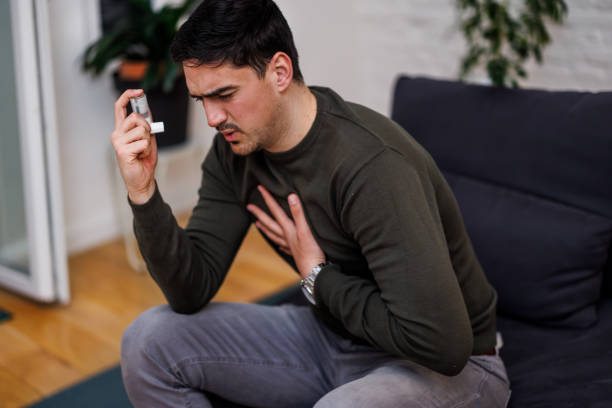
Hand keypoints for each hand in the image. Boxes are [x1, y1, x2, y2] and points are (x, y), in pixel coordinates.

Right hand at [111, 89, 157, 203]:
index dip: (128, 96)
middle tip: (146, 140)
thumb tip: (148, 109)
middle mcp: (116, 134)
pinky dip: (146, 149)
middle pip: (135, 117)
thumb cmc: (143, 160)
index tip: (139, 91)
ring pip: (141, 130)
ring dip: (148, 140)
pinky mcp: (122, 151)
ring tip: (142, 151)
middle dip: (147, 126)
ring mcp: (118, 142)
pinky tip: (140, 157)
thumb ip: (146, 126)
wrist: (142, 180)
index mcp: (121, 129)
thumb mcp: (148, 139)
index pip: (119, 107)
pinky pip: (143, 142)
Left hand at [247, 185, 325, 278]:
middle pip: (269, 223)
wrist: (314, 272)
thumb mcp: (306, 230)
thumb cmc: (311, 252)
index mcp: (288, 229)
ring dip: (265, 229)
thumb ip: (298, 213)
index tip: (259, 188)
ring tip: (257, 225)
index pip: (276, 210)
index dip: (268, 198)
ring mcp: (290, 246)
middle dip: (259, 214)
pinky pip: (284, 247)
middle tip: (249, 206)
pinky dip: (279, 245)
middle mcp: (286, 237)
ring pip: (274, 236)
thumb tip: (291, 196)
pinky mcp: (296, 254)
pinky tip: (279, 246)